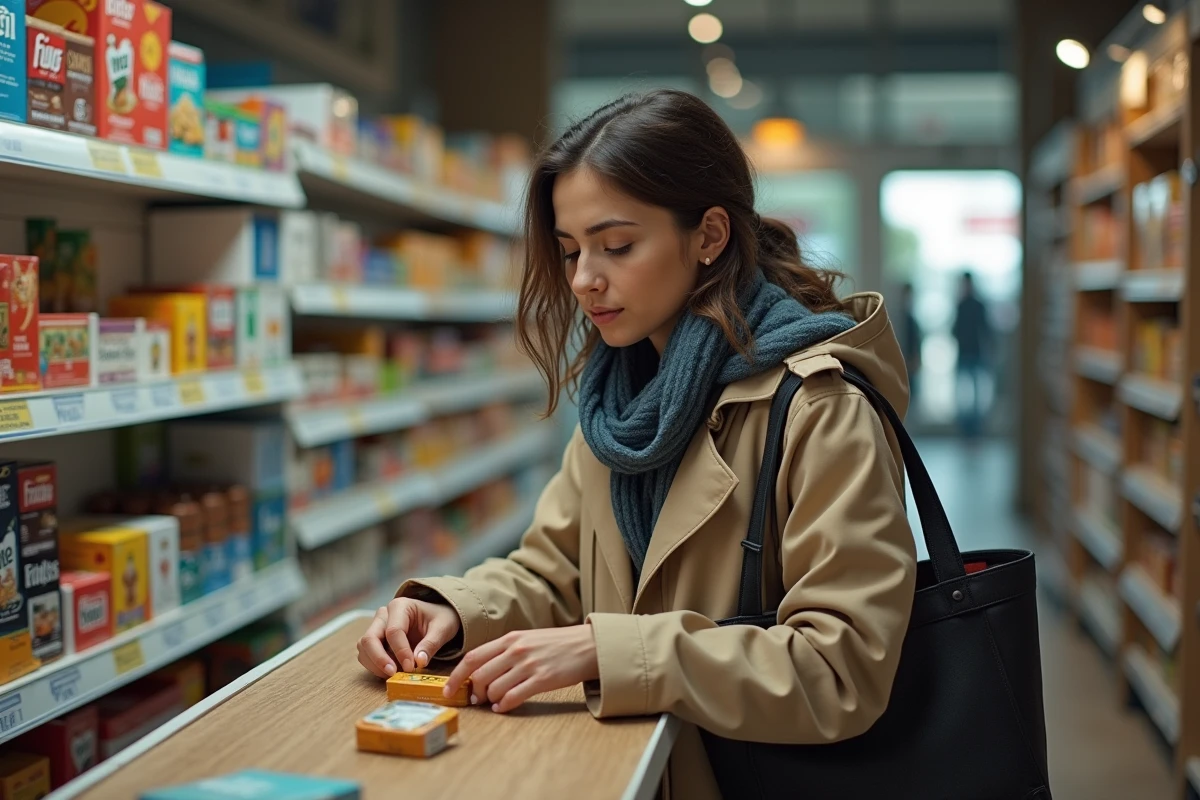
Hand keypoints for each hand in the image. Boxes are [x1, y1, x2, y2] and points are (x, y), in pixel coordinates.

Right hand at [357, 598, 461, 677]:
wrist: (436, 618)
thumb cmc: (440, 619)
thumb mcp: (443, 628)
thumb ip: (431, 644)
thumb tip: (419, 662)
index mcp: (400, 606)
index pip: (393, 631)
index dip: (400, 651)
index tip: (411, 667)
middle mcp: (383, 615)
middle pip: (369, 638)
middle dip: (379, 659)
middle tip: (393, 674)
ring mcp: (376, 627)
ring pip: (363, 648)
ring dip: (376, 664)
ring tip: (395, 674)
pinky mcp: (375, 640)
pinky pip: (366, 655)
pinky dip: (375, 666)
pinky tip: (392, 671)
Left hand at [445, 626, 599, 713]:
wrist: (587, 645)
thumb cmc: (557, 644)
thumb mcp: (528, 638)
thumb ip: (505, 650)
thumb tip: (481, 670)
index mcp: (510, 638)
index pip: (473, 657)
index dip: (457, 675)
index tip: (449, 689)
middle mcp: (516, 650)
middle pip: (481, 675)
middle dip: (474, 691)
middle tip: (475, 699)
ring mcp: (529, 664)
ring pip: (495, 688)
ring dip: (489, 700)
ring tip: (493, 703)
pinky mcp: (542, 679)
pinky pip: (514, 696)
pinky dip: (504, 705)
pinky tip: (504, 707)